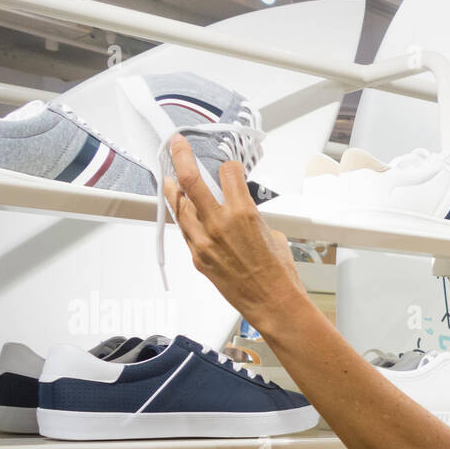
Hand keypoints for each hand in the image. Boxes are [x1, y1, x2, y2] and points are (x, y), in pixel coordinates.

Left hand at [164, 134, 304, 328]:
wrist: (273, 304)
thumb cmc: (278, 275)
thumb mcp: (272, 235)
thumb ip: (251, 219)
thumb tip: (242, 214)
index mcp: (243, 213)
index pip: (228, 172)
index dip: (230, 166)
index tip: (229, 166)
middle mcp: (219, 223)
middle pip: (190, 179)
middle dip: (182, 156)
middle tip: (178, 145)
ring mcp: (204, 241)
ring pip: (180, 206)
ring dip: (174, 189)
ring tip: (171, 180)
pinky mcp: (198, 258)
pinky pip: (185, 230)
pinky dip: (183, 218)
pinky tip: (183, 212)